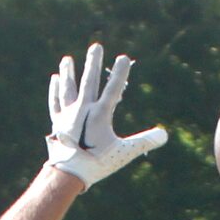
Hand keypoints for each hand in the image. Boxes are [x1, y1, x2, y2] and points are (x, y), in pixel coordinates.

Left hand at [46, 43, 166, 187]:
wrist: (68, 173)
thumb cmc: (97, 164)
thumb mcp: (123, 152)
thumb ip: (143, 142)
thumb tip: (164, 135)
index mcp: (100, 114)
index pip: (113, 89)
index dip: (119, 73)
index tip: (123, 57)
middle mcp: (83, 109)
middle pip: (89, 80)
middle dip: (93, 63)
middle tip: (96, 46)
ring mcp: (68, 114)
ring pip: (68, 88)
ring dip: (68, 72)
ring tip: (67, 59)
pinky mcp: (57, 122)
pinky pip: (56, 102)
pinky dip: (55, 90)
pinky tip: (55, 79)